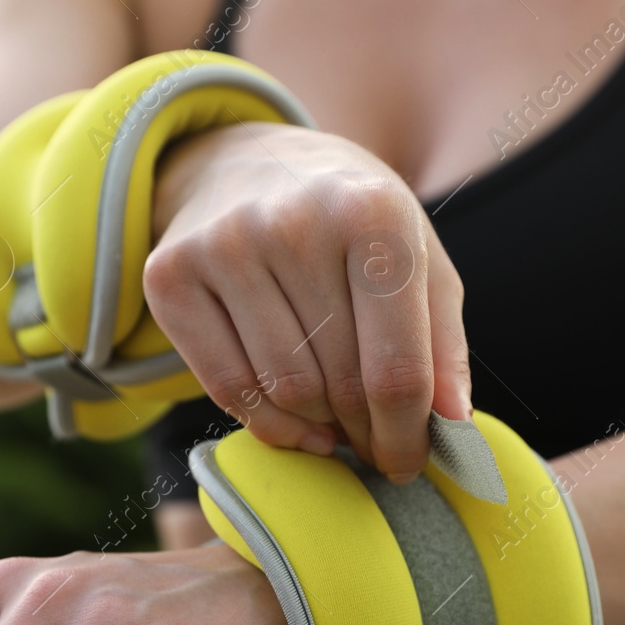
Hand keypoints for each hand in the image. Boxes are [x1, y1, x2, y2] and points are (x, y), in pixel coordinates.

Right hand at [145, 121, 472, 481]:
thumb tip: (454, 427)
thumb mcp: (416, 254)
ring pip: (285, 392)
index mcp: (372, 213)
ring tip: (335, 421)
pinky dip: (266, 423)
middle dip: (365, 433)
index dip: (408, 434)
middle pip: (341, 385)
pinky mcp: (170, 275)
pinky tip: (293, 421)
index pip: (397, 366)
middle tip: (373, 446)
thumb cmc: (348, 220)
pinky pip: (227, 387)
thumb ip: (442, 340)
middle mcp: (293, 222)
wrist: (244, 161)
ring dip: (317, 427)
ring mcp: (224, 246)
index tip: (410, 463)